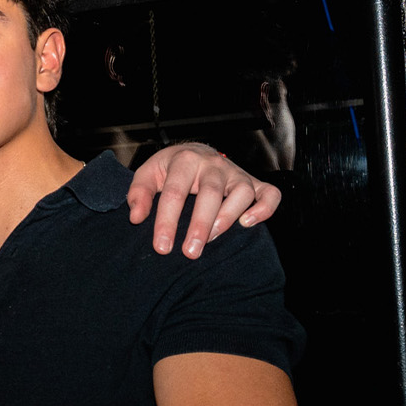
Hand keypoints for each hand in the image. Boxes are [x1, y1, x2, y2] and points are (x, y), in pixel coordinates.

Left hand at [127, 143, 280, 257]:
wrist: (195, 152)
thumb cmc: (170, 169)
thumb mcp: (149, 174)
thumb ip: (139, 193)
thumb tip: (136, 217)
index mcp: (184, 160)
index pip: (175, 192)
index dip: (166, 221)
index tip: (162, 247)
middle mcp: (213, 165)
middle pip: (210, 193)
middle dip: (200, 224)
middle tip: (190, 253)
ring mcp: (236, 173)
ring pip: (242, 192)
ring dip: (228, 217)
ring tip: (212, 239)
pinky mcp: (254, 182)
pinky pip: (269, 193)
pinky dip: (265, 209)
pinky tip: (248, 224)